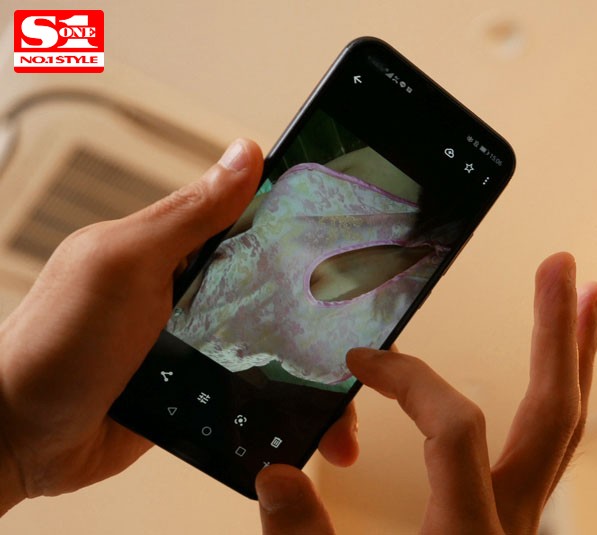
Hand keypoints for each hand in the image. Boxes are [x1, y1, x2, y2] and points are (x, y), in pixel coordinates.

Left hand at [0, 139, 358, 513]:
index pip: (260, 223)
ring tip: (350, 404)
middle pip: (280, 291)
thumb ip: (188, 215)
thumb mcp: (123, 264)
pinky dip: (285, 407)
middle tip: (375, 341)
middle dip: (327, 315)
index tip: (363, 242)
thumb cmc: (54, 343)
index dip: (310, 230)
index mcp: (180, 247)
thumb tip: (246, 153)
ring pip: (275, 346)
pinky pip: (254, 391)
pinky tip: (314, 423)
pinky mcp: (201, 389)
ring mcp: (200, 343)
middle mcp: (196, 291)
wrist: (18, 438)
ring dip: (313, 374)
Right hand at [256, 252, 596, 533]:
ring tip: (587, 302)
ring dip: (575, 361)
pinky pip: (548, 452)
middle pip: (554, 413)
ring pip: (565, 430)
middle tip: (566, 267)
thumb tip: (279, 471)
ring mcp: (523, 526)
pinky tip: (546, 381)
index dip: (407, 379)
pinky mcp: (516, 529)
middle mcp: (512, 526)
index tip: (360, 361)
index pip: (451, 425)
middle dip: (559, 334)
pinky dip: (554, 403)